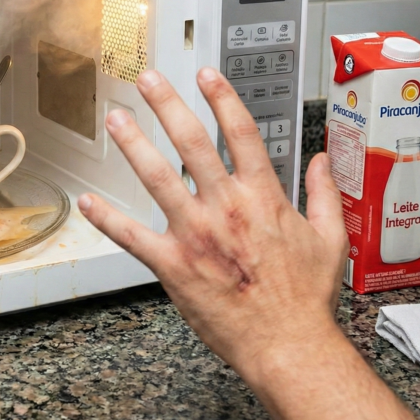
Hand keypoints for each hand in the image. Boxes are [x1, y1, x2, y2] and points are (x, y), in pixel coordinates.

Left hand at [77, 67, 348, 371]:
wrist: (289, 345)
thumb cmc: (306, 299)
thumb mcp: (331, 238)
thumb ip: (324, 193)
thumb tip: (320, 161)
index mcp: (263, 198)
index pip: (241, 133)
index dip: (222, 98)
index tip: (206, 74)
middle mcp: (226, 208)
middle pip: (192, 143)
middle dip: (167, 105)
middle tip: (147, 80)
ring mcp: (197, 235)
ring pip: (158, 178)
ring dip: (133, 145)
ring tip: (116, 119)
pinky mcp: (174, 266)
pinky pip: (133, 237)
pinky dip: (107, 219)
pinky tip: (89, 202)